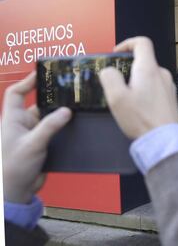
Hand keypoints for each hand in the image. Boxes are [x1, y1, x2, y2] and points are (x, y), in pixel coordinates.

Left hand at [2, 72, 71, 203]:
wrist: (15, 191)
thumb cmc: (14, 166)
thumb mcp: (33, 144)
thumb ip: (50, 126)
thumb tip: (66, 111)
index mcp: (12, 120)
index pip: (16, 94)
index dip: (27, 82)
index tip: (42, 74)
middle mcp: (22, 125)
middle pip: (38, 105)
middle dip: (52, 100)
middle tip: (69, 92)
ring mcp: (32, 135)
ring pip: (49, 119)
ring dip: (60, 116)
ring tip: (77, 108)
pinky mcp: (42, 145)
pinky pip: (54, 132)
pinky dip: (63, 129)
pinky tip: (75, 127)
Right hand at [99, 37, 177, 138]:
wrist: (164, 140)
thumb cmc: (141, 119)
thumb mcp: (116, 98)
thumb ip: (110, 78)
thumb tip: (109, 71)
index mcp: (149, 69)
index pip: (142, 43)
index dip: (127, 43)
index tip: (116, 54)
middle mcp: (162, 74)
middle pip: (144, 61)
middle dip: (128, 68)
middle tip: (117, 83)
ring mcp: (169, 87)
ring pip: (150, 76)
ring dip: (137, 82)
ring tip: (127, 99)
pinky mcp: (171, 99)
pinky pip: (156, 88)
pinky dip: (146, 92)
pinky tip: (139, 108)